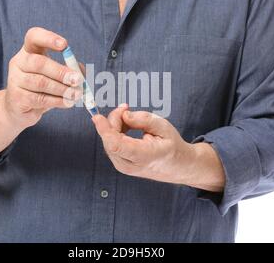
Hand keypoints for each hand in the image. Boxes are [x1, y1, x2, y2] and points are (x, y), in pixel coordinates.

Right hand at [4, 27, 82, 129]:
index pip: (33, 37)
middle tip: (77, 79)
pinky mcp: (17, 98)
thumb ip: (70, 70)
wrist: (21, 108)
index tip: (65, 45)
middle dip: (60, 72)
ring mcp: (15, 80)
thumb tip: (81, 73)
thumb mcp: (56, 75)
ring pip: (40, 82)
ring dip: (62, 89)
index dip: (48, 38)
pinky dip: (57, 101)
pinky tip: (68, 102)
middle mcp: (19, 62)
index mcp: (29, 50)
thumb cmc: (44, 87)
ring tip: (76, 94)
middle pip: (38, 62)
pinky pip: (39, 99)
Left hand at [92, 105, 225, 191]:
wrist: (177, 166)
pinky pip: (111, 144)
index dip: (104, 130)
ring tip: (129, 117)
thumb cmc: (171, 145)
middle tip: (125, 107)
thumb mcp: (163, 126)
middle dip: (113, 120)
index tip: (97, 117)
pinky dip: (115, 131)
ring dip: (114, 125)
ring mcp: (123, 166)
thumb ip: (144, 119)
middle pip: (110, 140)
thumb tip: (124, 115)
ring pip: (108, 142)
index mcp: (143, 156)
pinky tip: (126, 125)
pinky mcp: (120, 163)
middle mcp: (130, 165)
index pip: (116, 145)